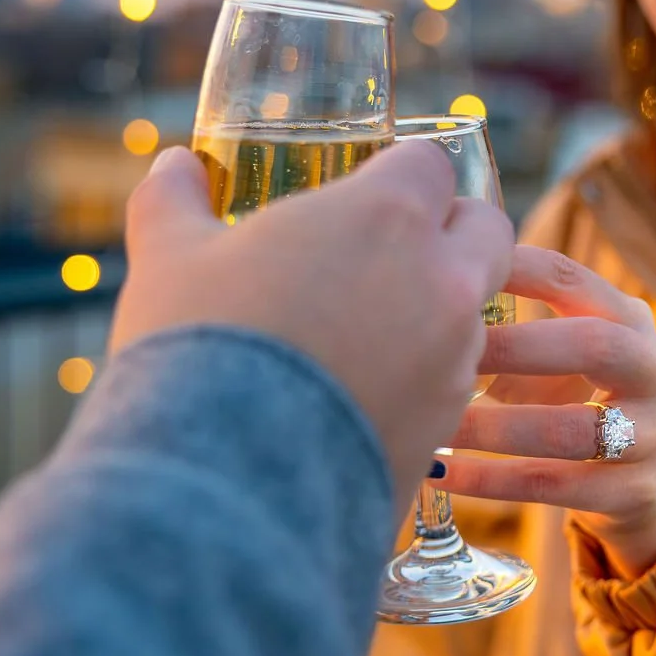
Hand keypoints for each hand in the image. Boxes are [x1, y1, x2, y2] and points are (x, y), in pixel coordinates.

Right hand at [110, 144, 514, 511]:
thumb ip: (174, 199)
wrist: (225, 490)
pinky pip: (452, 382)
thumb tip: (173, 165)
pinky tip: (361, 393)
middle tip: (391, 252)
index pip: (430, 166)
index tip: (366, 192)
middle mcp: (441, 280)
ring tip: (362, 332)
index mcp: (386, 218)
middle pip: (487, 230)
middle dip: (452, 231)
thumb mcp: (168, 259)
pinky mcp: (446, 427)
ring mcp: (453, 359)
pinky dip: (421, 377)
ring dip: (436, 309)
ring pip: (475, 311)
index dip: (399, 174)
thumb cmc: (198, 351)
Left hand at [441, 246, 655, 578]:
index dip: (515, 272)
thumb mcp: (565, 352)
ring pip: (570, 430)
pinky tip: (442, 471)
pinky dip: (490, 478)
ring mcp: (653, 435)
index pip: (572, 279)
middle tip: (450, 356)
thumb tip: (433, 312)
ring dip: (494, 427)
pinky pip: (552, 485)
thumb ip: (519, 329)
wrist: (640, 478)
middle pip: (593, 345)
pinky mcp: (635, 492)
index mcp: (631, 320)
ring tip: (437, 426)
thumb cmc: (577, 397)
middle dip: (515, 349)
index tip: (453, 274)